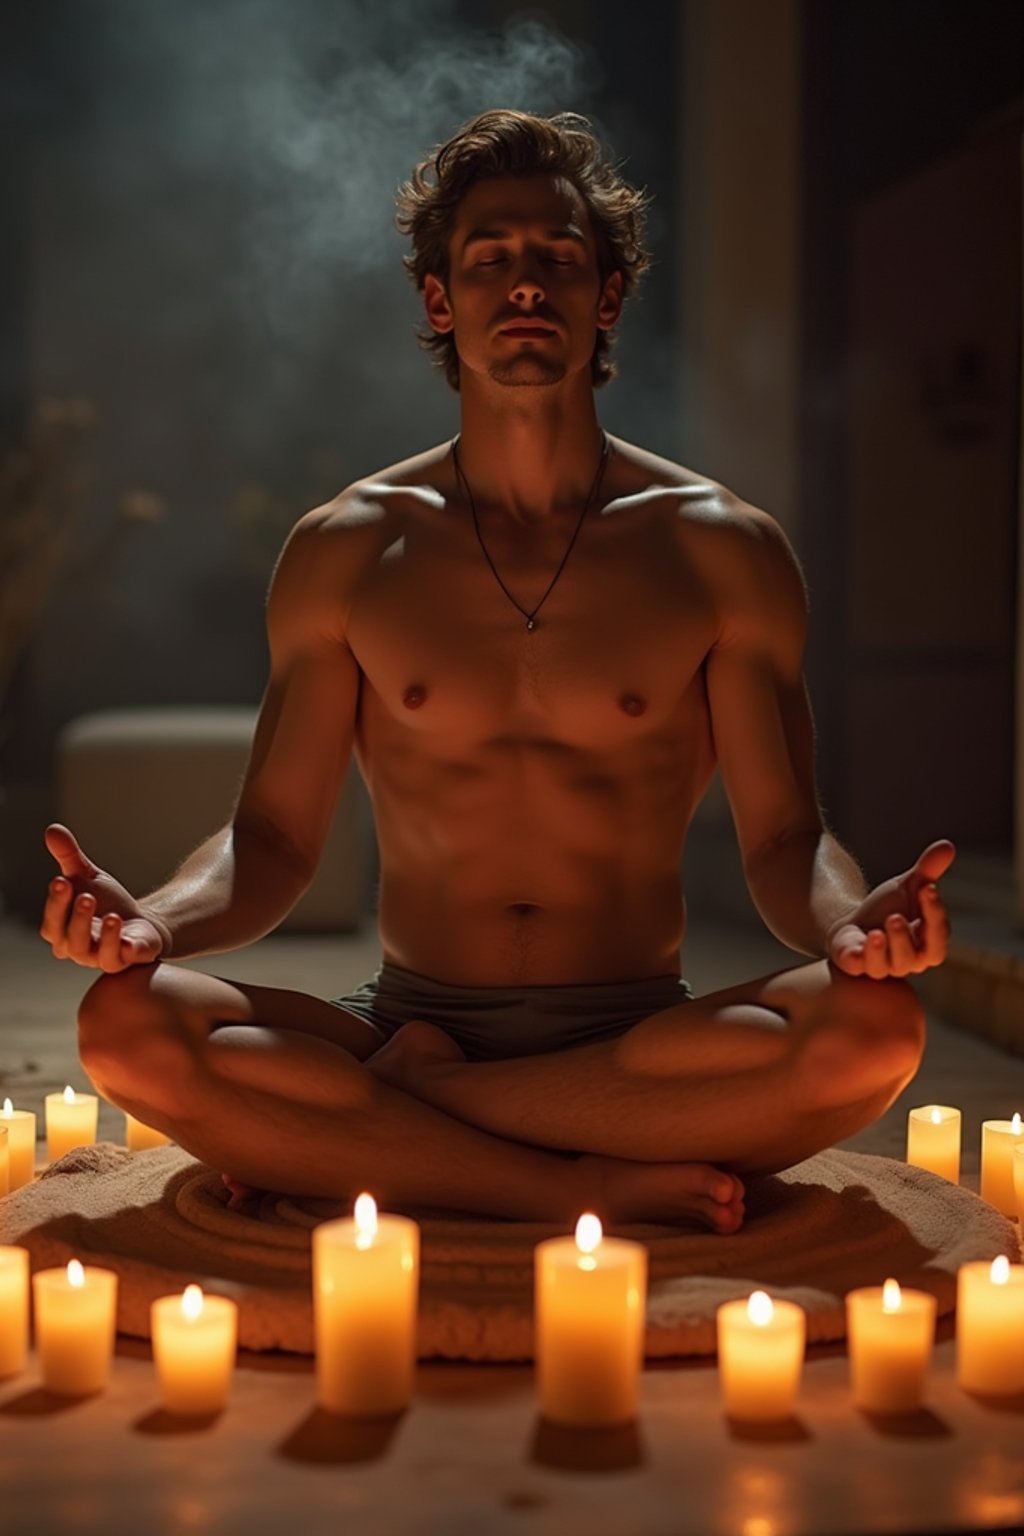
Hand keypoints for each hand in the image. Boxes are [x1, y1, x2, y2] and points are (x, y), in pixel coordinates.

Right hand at [39, 823, 168, 970]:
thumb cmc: (108, 902)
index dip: (55, 903)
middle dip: (77, 918)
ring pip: (94, 953)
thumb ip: (69, 856)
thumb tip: (52, 829)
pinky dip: (123, 949)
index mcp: (62, 930)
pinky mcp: (126, 960)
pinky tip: (128, 936)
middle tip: (87, 896)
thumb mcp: (89, 876)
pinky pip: (121, 959)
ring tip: (113, 916)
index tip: (61, 880)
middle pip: (70, 939)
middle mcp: (77, 948)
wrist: (143, 922)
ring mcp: (101, 958)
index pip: (52, 922)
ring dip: (103, 935)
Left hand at [827, 839, 954, 978]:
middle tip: (895, 917)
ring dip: (885, 949)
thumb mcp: (907, 885)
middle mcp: (909, 959)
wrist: (853, 922)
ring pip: (890, 966)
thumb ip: (928, 870)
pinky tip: (863, 939)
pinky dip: (861, 957)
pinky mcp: (856, 964)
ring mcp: (882, 965)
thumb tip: (947, 845)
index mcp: (927, 942)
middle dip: (905, 938)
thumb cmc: (888, 907)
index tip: (927, 889)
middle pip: (917, 957)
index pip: (938, 934)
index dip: (935, 913)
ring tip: (877, 932)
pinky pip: (860, 967)